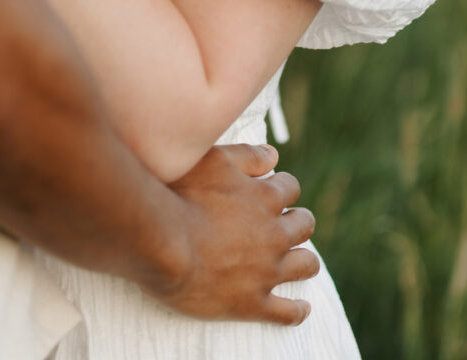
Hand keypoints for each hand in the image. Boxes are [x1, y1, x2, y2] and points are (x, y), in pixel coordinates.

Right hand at [154, 144, 317, 324]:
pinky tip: (302, 307)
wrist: (160, 243)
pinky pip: (288, 312)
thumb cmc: (180, 194)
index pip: (290, 187)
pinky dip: (298, 310)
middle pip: (303, 224)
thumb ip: (247, 156)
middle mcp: (274, 234)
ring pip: (305, 265)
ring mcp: (266, 271)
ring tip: (302, 261)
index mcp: (266, 197)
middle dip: (298, 220)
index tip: (273, 191)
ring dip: (306, 260)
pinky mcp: (252, 304)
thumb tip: (274, 155)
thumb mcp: (213, 160)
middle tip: (287, 223)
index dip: (281, 187)